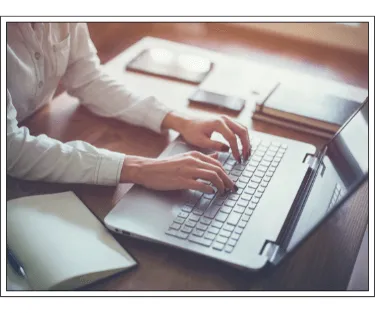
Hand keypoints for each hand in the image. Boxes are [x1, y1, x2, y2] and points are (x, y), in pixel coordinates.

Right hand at [120, 152, 235, 193]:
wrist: (149, 169)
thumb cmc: (166, 166)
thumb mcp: (185, 158)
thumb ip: (202, 158)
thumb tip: (217, 156)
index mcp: (195, 155)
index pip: (217, 163)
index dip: (226, 173)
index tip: (229, 181)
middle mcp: (193, 161)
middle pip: (218, 169)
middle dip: (227, 180)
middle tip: (231, 188)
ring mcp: (188, 171)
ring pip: (212, 176)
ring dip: (221, 185)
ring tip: (223, 192)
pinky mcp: (182, 181)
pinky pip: (200, 185)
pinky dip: (209, 189)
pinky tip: (211, 192)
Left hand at [162, 112, 250, 162]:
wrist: (186, 123)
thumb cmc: (191, 132)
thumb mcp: (200, 141)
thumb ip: (214, 145)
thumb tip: (228, 150)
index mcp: (218, 123)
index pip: (232, 137)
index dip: (236, 150)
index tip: (238, 160)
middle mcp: (224, 119)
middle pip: (242, 131)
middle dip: (246, 145)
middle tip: (246, 158)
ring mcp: (226, 119)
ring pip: (243, 128)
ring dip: (247, 141)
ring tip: (247, 154)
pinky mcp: (226, 121)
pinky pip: (239, 128)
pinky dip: (243, 137)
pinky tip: (243, 147)